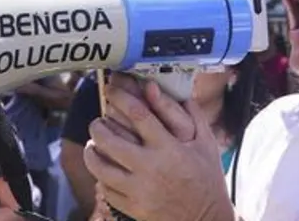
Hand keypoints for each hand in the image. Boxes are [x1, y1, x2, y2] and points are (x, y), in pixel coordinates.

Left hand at [83, 75, 233, 220]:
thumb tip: (171, 91)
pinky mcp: (133, 208)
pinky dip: (101, 177)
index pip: (137, 113)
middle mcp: (150, 167)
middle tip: (97, 123)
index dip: (119, 97)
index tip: (111, 91)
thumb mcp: (207, 145)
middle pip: (109, 139)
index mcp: (168, 148)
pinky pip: (106, 189)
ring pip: (100, 167)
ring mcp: (139, 190)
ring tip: (93, 146)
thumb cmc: (207, 180)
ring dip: (91, 153)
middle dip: (97, 126)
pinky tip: (104, 170)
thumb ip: (191, 115)